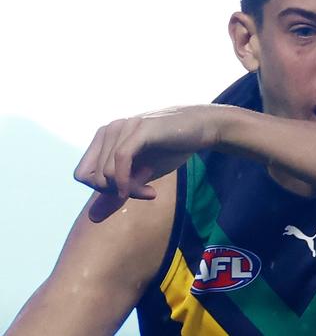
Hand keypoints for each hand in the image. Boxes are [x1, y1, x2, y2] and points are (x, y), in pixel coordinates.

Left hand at [74, 105, 218, 221]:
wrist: (202, 128)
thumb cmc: (171, 148)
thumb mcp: (141, 175)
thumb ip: (117, 192)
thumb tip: (92, 219)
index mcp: (105, 137)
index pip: (82, 174)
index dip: (102, 191)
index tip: (130, 194)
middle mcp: (109, 129)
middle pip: (91, 177)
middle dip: (115, 193)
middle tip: (145, 191)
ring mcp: (123, 127)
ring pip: (106, 173)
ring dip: (130, 189)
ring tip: (152, 187)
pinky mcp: (139, 129)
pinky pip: (121, 160)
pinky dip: (128, 182)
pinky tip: (150, 191)